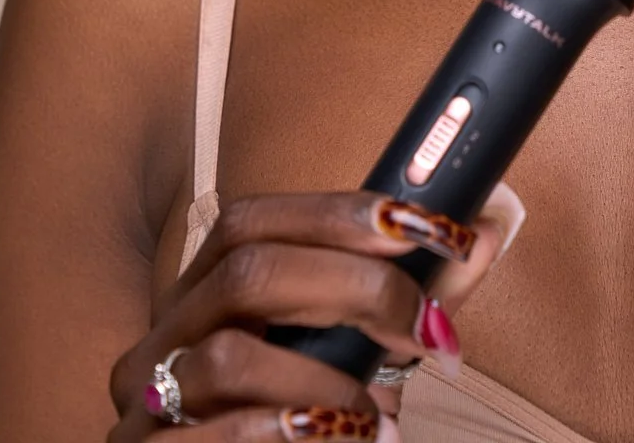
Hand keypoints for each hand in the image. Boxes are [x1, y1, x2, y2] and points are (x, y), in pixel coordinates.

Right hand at [107, 186, 522, 440]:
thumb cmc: (301, 422)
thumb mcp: (351, 356)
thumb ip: (414, 299)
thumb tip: (488, 226)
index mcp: (205, 290)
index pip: (253, 219)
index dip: (345, 214)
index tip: (433, 227)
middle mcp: (165, 332)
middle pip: (247, 271)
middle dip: (353, 288)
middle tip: (421, 331)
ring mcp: (145, 401)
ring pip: (227, 358)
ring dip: (324, 382)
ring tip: (376, 412)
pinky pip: (216, 435)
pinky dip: (291, 433)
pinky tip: (341, 440)